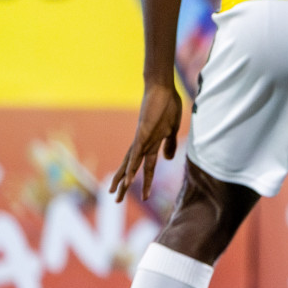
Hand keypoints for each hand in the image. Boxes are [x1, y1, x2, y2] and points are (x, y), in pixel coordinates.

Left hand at [111, 81, 183, 202]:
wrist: (162, 87)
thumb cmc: (168, 104)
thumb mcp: (172, 129)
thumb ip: (169, 144)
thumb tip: (167, 159)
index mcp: (152, 143)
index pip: (145, 165)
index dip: (143, 180)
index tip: (143, 196)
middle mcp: (143, 143)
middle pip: (132, 167)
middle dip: (124, 184)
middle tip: (115, 200)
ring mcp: (142, 138)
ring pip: (131, 162)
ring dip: (124, 178)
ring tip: (117, 193)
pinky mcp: (143, 131)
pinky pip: (137, 152)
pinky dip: (132, 164)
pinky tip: (128, 175)